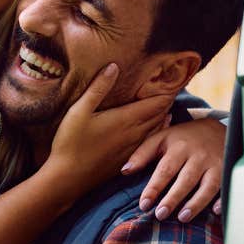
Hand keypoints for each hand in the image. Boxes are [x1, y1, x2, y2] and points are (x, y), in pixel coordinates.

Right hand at [46, 65, 172, 192]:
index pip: (155, 103)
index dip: (166, 92)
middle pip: (160, 115)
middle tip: (173, 90)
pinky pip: (150, 142)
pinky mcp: (128, 159)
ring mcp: (133, 148)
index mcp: (126, 119)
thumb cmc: (71, 142)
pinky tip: (157, 130)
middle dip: (166, 102)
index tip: (174, 80)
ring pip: (157, 129)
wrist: (68, 178)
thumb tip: (114, 66)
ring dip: (163, 117)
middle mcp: (135, 133)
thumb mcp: (80, 110)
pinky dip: (158, 132)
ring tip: (168, 106)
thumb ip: (98, 88)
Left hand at [122, 116, 225, 221]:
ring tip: (182, 218)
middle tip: (160, 215)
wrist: (215, 128)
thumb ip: (142, 154)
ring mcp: (216, 163)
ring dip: (196, 203)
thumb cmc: (182, 138)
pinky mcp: (229, 171)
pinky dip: (222, 199)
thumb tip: (124, 171)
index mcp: (179, 147)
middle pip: (185, 179)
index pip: (165, 170)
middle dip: (173, 198)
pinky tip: (215, 212)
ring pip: (208, 186)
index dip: (154, 188)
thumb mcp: (161, 139)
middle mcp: (199, 156)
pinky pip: (227, 187)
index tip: (144, 205)